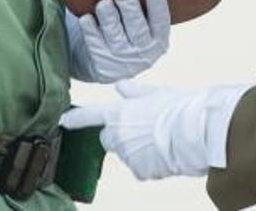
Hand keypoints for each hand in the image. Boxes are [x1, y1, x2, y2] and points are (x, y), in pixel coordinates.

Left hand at [59, 80, 251, 179]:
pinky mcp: (139, 171)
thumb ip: (135, 92)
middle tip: (143, 130)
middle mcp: (118, 134)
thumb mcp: (155, 93)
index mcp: (119, 112)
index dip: (76, 117)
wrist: (193, 131)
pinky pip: (141, 169)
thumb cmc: (177, 107)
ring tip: (161, 140)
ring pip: (128, 154)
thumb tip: (122, 86)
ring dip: (138, 151)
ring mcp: (127, 154)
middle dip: (120, 137)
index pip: (91, 115)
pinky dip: (150, 165)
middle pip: (109, 139)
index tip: (62, 120)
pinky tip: (165, 154)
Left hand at [66, 0, 170, 82]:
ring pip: (115, 36)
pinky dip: (90, 31)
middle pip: (138, 29)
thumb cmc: (125, 33)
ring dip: (109, 18)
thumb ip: (142, 9)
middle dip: (130, 10)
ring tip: (104, 4)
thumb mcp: (139, 26)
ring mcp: (122, 61)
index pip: (161, 23)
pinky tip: (86, 19)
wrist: (104, 64)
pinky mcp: (102, 66)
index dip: (159, 6)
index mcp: (157, 42)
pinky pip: (95, 44)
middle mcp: (143, 54)